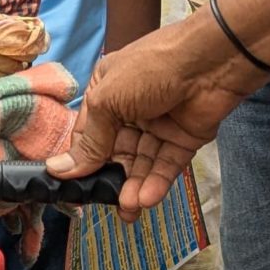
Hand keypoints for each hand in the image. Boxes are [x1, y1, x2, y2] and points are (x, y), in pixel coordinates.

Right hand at [47, 21, 260, 217]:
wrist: (210, 61)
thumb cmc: (150, 69)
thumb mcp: (108, 101)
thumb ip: (89, 141)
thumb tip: (58, 170)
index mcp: (105, 93)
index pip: (86, 135)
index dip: (80, 161)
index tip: (73, 188)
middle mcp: (129, 110)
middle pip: (114, 153)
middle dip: (111, 179)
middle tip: (106, 204)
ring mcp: (157, 125)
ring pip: (141, 163)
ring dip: (134, 186)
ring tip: (129, 208)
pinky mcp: (183, 139)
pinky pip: (166, 165)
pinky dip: (157, 182)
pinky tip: (147, 198)